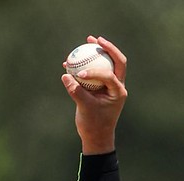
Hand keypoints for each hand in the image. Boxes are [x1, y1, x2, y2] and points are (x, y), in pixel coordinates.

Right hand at [61, 36, 127, 154]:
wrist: (96, 137)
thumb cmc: (94, 125)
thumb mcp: (84, 109)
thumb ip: (76, 91)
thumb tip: (65, 75)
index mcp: (118, 92)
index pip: (109, 75)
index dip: (95, 71)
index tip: (80, 75)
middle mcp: (118, 86)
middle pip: (117, 61)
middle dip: (108, 48)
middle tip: (96, 39)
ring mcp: (110, 86)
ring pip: (107, 63)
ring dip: (98, 51)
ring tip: (87, 40)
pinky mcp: (101, 87)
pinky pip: (95, 71)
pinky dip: (87, 65)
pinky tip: (74, 59)